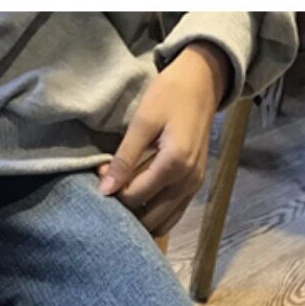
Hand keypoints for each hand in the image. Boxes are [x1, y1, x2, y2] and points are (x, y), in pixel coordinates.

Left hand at [96, 41, 230, 237]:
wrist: (202, 83)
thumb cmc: (170, 94)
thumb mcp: (143, 122)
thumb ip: (124, 158)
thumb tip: (105, 190)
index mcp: (174, 165)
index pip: (135, 197)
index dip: (113, 190)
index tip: (101, 172)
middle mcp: (187, 182)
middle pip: (149, 218)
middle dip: (126, 209)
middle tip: (111, 187)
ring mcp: (194, 187)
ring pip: (162, 223)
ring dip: (141, 217)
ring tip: (124, 195)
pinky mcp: (195, 187)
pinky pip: (173, 215)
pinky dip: (155, 214)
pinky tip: (141, 200)